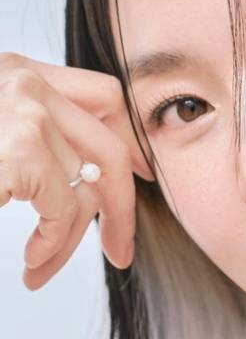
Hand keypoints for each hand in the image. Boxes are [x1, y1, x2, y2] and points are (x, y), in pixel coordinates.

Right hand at [0, 52, 154, 289]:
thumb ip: (23, 137)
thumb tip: (77, 177)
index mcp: (13, 71)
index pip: (104, 96)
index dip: (129, 140)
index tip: (140, 178)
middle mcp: (23, 80)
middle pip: (111, 143)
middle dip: (124, 205)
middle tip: (120, 250)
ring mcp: (22, 109)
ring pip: (89, 184)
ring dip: (72, 239)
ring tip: (41, 268)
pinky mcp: (17, 146)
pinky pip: (65, 206)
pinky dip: (55, 244)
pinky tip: (32, 263)